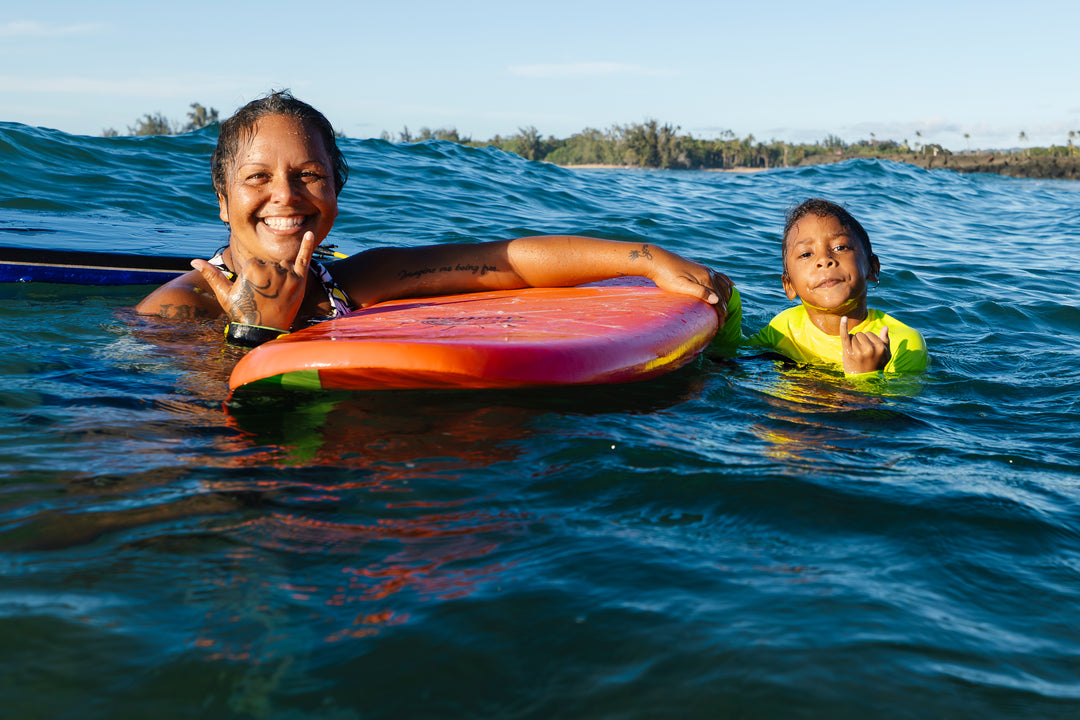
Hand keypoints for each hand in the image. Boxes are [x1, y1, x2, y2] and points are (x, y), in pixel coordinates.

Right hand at [192, 231, 316, 330]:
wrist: (263, 331)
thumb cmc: (242, 312)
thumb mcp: (224, 294)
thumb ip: (212, 274)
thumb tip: (193, 261)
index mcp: (252, 267)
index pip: (256, 263)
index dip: (254, 278)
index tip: (254, 292)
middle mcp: (271, 268)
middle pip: (271, 264)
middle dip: (269, 278)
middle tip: (266, 297)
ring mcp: (287, 275)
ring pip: (285, 266)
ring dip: (282, 276)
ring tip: (276, 295)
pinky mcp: (299, 281)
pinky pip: (304, 259)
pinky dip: (307, 246)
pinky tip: (311, 234)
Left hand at [649, 251, 732, 323]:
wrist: (657, 260)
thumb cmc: (666, 276)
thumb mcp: (681, 286)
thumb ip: (699, 292)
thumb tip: (717, 300)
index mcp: (705, 279)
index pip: (719, 300)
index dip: (721, 314)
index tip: (720, 326)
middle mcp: (708, 273)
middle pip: (722, 293)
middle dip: (724, 308)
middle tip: (722, 322)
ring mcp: (705, 269)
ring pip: (723, 283)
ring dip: (727, 296)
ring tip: (727, 308)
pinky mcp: (700, 267)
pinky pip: (719, 275)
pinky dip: (727, 281)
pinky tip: (731, 285)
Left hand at [840, 316, 890, 373]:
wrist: (863, 379)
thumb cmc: (875, 365)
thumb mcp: (885, 355)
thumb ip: (886, 341)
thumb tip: (885, 327)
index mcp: (880, 347)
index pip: (869, 334)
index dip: (867, 341)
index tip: (868, 351)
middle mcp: (869, 348)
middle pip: (860, 334)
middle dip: (860, 341)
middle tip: (861, 354)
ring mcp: (858, 350)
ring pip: (853, 336)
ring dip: (852, 343)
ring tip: (855, 354)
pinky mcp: (848, 352)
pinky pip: (845, 336)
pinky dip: (843, 326)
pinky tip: (843, 318)